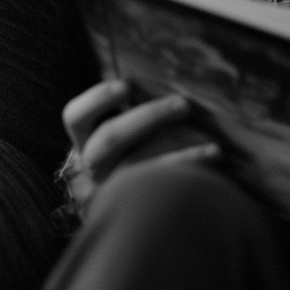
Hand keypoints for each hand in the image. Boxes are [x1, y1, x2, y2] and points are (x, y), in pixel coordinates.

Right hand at [62, 79, 219, 203]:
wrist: (141, 209)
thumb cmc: (142, 149)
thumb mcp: (128, 130)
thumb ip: (137, 109)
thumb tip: (169, 80)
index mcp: (85, 139)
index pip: (75, 116)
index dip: (97, 98)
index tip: (126, 85)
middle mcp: (91, 165)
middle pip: (110, 137)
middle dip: (149, 116)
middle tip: (183, 104)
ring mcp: (110, 188)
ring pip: (136, 163)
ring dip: (175, 142)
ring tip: (208, 133)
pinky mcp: (133, 205)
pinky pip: (160, 182)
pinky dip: (190, 162)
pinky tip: (214, 152)